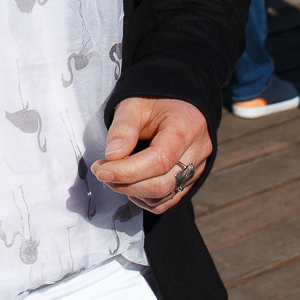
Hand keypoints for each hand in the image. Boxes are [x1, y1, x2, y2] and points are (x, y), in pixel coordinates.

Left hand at [92, 97, 211, 213]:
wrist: (173, 100)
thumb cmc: (153, 99)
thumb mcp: (133, 105)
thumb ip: (123, 129)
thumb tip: (112, 156)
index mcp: (186, 127)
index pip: (159, 160)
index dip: (127, 171)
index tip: (101, 170)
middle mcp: (198, 150)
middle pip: (162, 183)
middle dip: (126, 184)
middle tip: (101, 171)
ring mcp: (198, 167)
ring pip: (165, 196)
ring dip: (133, 193)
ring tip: (114, 175)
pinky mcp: (192, 178)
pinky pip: (169, 200)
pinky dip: (146, 198)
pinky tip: (131, 184)